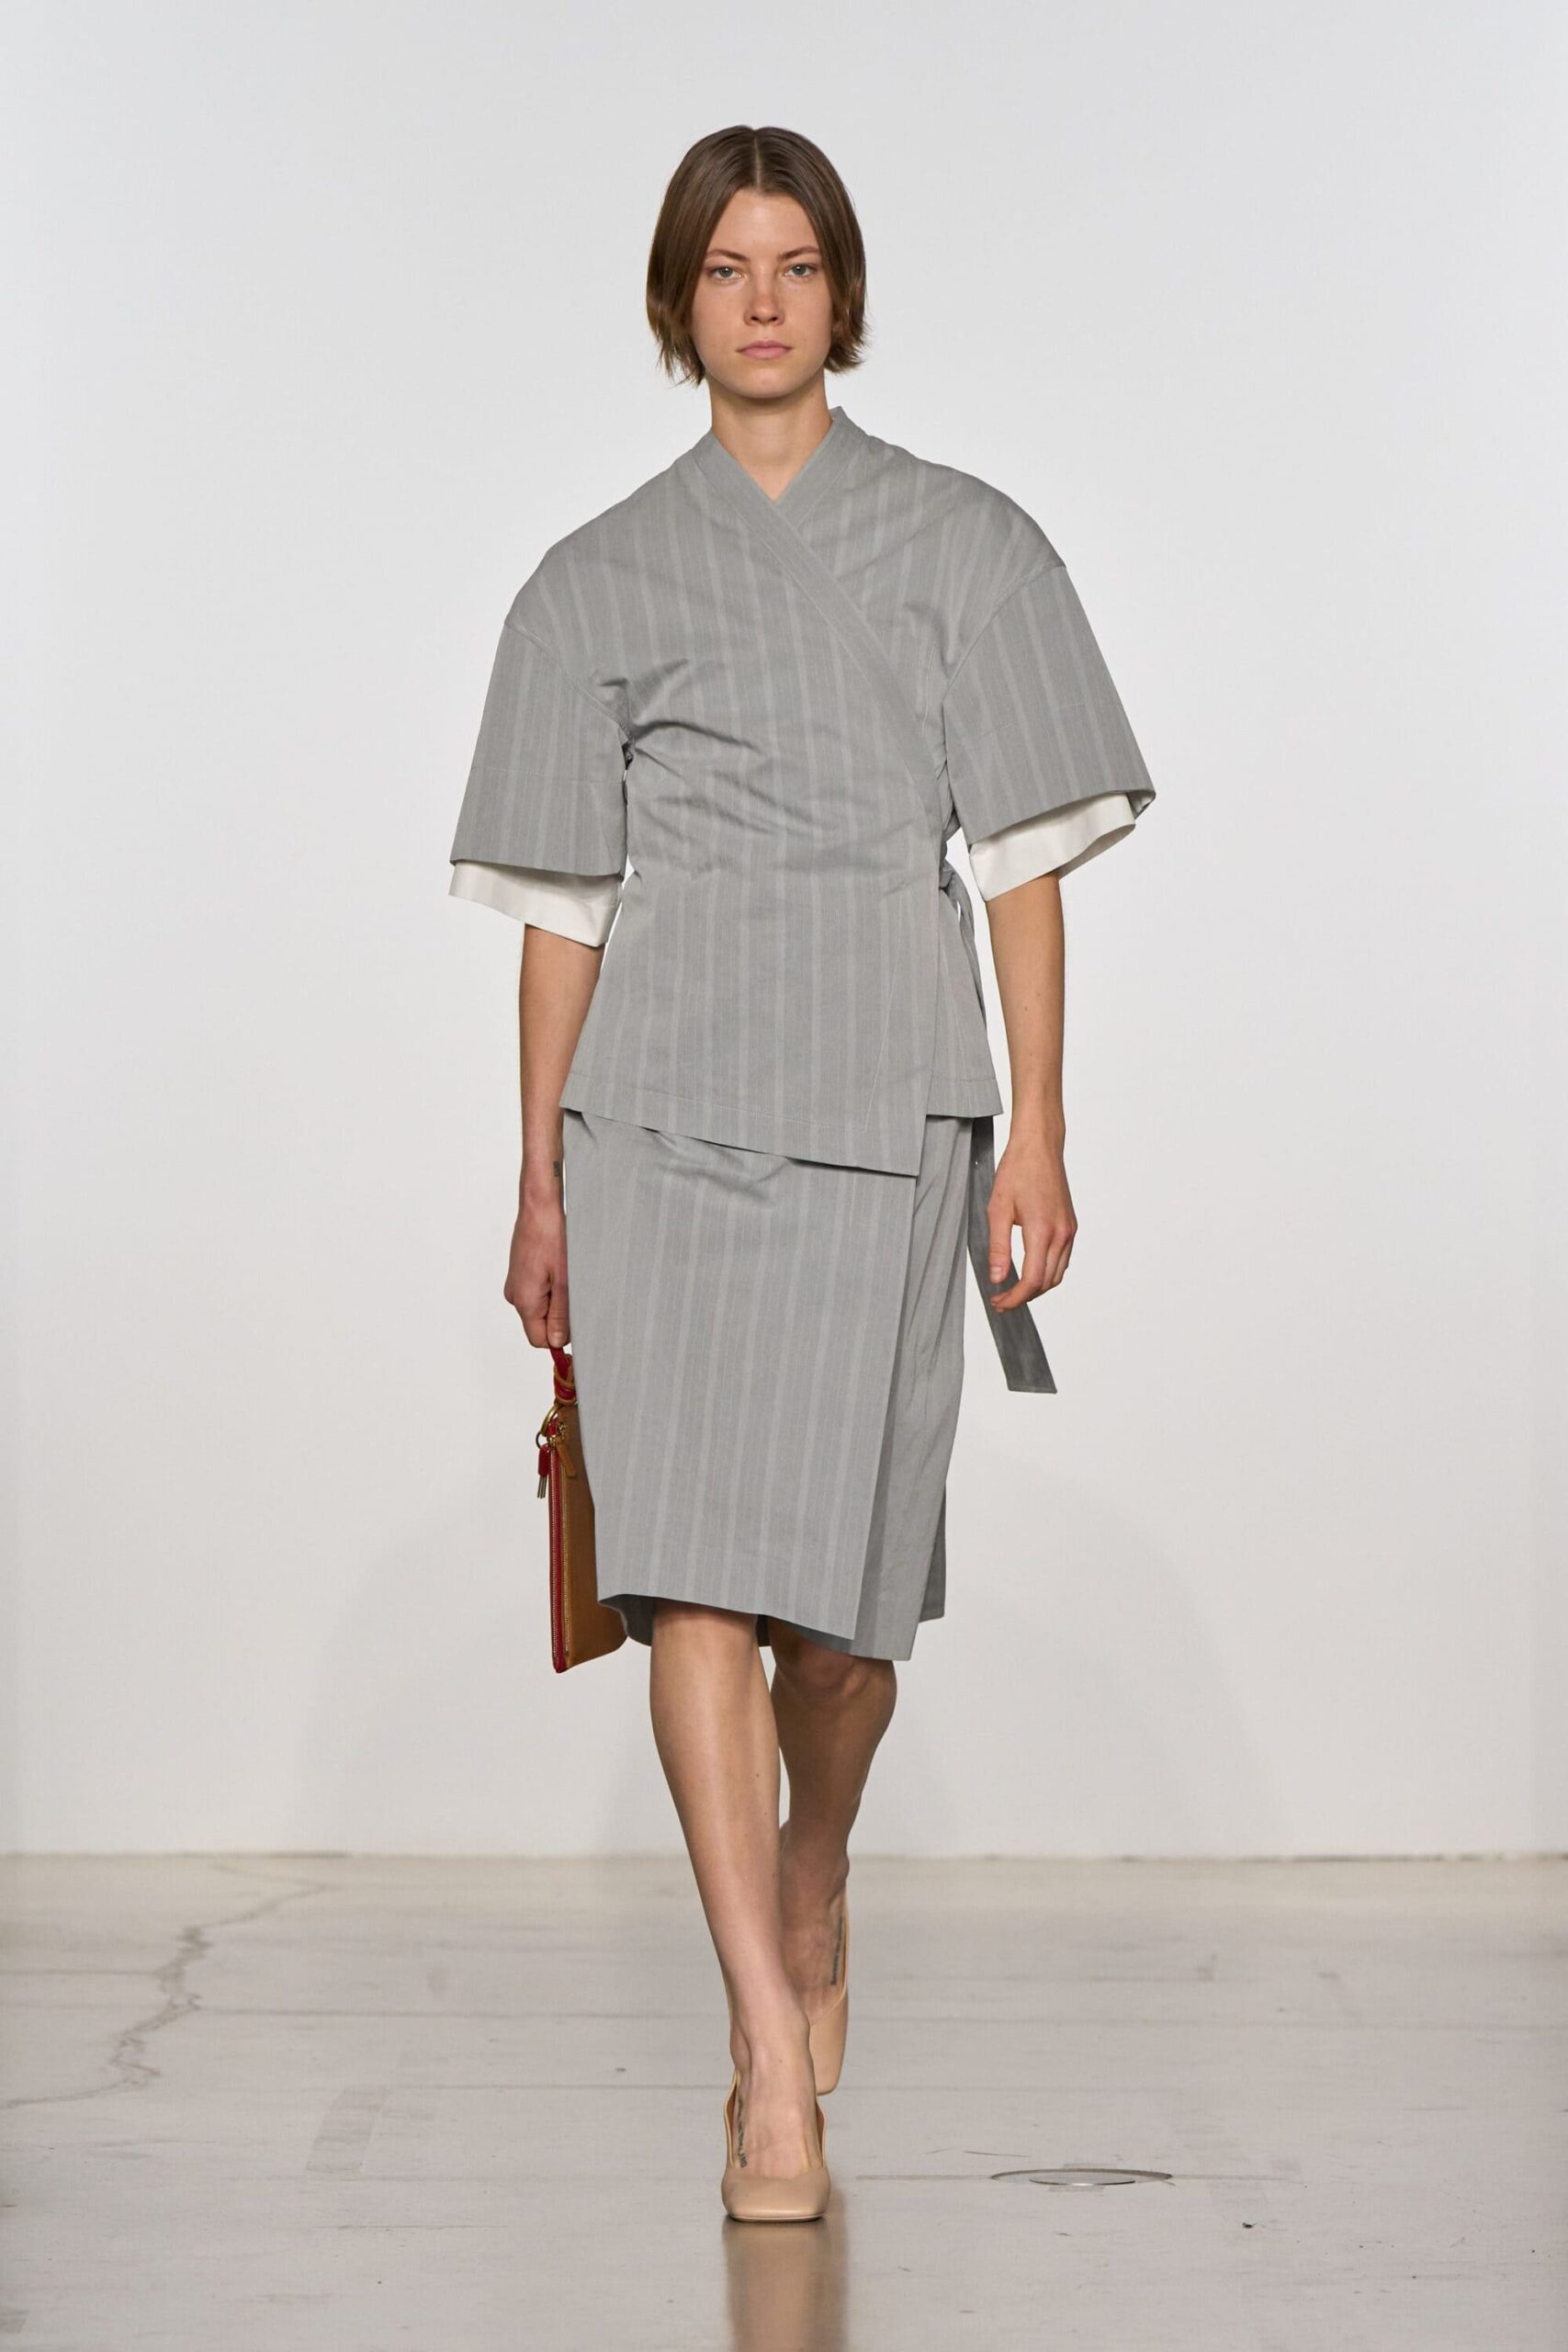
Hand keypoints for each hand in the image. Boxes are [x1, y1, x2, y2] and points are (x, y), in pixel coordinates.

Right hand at [505, 1180, 570, 1347]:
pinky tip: (560, 1268)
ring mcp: (516, 1284)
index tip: (578, 1328)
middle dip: (560, 1316)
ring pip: (540, 1308)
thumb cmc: (552, 1236)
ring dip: (557, 1299)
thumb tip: (557, 1342)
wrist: (539, 1207)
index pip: (539, 1340)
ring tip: (567, 1275)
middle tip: (576, 1292)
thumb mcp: (566, 1281)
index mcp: (524, 1301)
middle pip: (539, 1324)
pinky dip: (551, 1287)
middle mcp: (515, 1295)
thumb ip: (561, 1315)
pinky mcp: (521, 1273)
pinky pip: (537, 1292)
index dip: (559, 1339)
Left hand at [986, 1126, 1075, 1310]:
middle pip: (1047, 1282)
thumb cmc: (1017, 1171)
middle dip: (1024, 1297)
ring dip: (1037, 1287)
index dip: (1015, 1298)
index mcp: (1042, 1230)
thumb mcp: (997, 1209)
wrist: (1039, 1146)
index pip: (1033, 1280)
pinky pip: (1063, 1259)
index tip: (999, 1303)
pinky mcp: (1071, 1225)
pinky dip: (1047, 1272)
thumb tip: (997, 1278)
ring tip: (1013, 1289)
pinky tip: (1030, 1270)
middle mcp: (1062, 1233)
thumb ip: (998, 1247)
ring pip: (1058, 1274)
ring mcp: (1069, 1230)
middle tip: (1000, 1299)